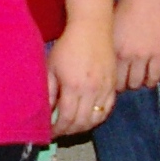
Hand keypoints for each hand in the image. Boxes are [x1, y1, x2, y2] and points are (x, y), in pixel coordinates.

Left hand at [50, 19, 116, 136]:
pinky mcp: (114, 84)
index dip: (58, 129)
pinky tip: (88, 116)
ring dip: (84, 127)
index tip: (50, 132)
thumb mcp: (51, 67)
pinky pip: (108, 108)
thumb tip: (46, 112)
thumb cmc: (68, 46)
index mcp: (74, 86)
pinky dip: (98, 117)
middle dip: (69, 131)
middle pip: (82, 122)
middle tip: (60, 131)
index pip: (67, 118)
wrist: (92, 28)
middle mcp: (92, 90)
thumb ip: (49, 91)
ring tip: (72, 126)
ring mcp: (105, 88)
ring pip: (96, 118)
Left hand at [112, 0, 159, 91]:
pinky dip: (151, 81)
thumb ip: (104, 43)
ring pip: (138, 83)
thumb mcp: (108, 26)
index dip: (108, 82)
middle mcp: (124, 55)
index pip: (105, 77)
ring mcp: (143, 55)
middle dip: (122, 85)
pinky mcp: (159, 54)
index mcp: (110, 48)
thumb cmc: (125, 7)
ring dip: (136, 83)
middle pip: (122, 85)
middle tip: (124, 81)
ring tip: (136, 78)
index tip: (110, 81)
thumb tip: (96, 58)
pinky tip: (149, 78)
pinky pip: (154, 77)